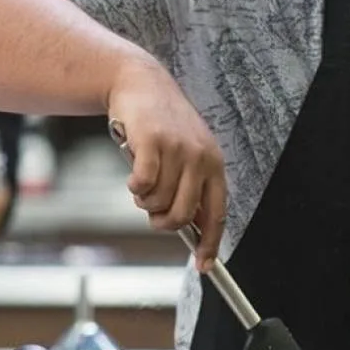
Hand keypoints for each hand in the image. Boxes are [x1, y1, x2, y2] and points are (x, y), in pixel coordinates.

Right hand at [108, 61, 226, 271]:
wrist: (141, 84)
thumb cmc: (162, 125)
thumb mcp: (187, 154)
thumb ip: (190, 187)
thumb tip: (191, 229)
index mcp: (214, 164)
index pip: (217, 213)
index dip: (210, 243)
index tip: (204, 265)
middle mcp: (201, 158)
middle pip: (182, 215)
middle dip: (162, 221)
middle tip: (150, 209)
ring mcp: (178, 149)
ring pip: (158, 202)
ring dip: (143, 200)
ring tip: (142, 180)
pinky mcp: (153, 142)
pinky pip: (142, 185)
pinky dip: (133, 186)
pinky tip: (132, 174)